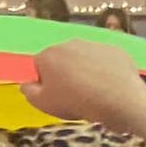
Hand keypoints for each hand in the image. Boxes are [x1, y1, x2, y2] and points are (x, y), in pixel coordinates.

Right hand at [22, 41, 145, 129]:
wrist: (118, 99)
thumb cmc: (75, 102)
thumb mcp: (42, 103)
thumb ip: (29, 91)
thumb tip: (27, 84)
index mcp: (48, 54)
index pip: (40, 65)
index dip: (46, 82)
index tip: (57, 95)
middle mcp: (71, 43)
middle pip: (63, 58)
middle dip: (66, 73)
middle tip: (76, 94)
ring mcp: (96, 44)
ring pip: (85, 58)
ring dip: (87, 70)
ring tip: (95, 91)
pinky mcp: (117, 50)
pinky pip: (106, 61)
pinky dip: (107, 70)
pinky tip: (111, 85)